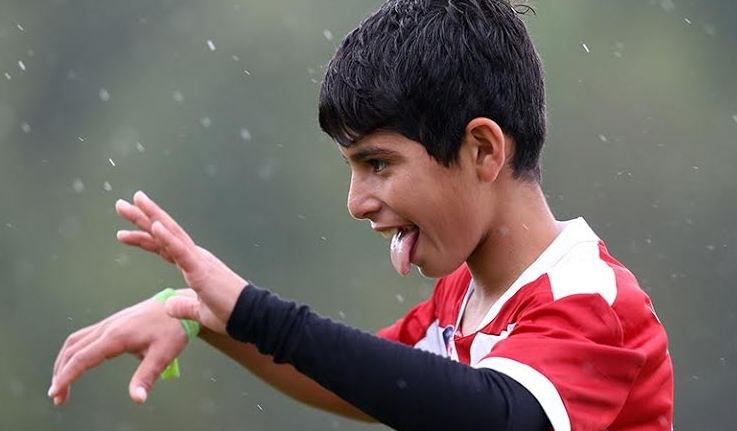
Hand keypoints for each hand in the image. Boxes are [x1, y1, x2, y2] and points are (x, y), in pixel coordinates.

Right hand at [49, 295, 190, 404]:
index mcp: (116, 336)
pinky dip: (74, 352)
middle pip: (73, 350)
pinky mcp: (113, 322)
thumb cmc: (173, 330)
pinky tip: (78, 365)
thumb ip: (147, 377)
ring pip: (75, 341)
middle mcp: (108, 327)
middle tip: (58, 397)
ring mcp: (109, 323)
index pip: (82, 358)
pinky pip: (85, 336)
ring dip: (64, 362)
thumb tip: (137, 399)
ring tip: (62, 384)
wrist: (181, 305)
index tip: (55, 393)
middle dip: (61, 373)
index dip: (66, 376)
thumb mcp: (163, 355)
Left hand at [115, 191, 246, 332]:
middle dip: (142, 217)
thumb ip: (184, 306)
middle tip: (121, 204)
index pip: (164, 247)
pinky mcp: (201, 269)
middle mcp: (195, 256)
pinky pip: (181, 250)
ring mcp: (198, 260)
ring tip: (134, 201)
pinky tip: (154, 225)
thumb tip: (168, 306)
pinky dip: (167, 237)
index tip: (124, 230)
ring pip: (171, 233)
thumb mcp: (199, 312)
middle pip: (164, 233)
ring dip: (151, 217)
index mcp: (194, 264)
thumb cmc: (229, 313)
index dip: (145, 236)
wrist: (250, 316)